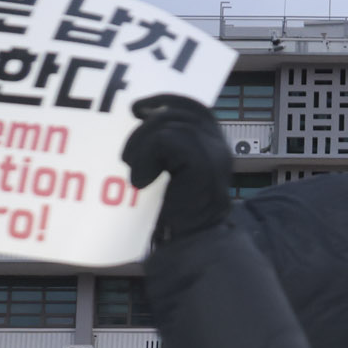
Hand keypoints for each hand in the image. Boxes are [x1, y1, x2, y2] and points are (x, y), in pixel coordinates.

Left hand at [121, 94, 231, 241]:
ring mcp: (214, 153)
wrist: (194, 246)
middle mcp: (219, 146)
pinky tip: (140, 181)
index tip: (138, 108)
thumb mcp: (172, 175)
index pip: (194, 107)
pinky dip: (145, 158)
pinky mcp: (203, 162)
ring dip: (141, 145)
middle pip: (180, 111)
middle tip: (128, 153)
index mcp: (214, 147)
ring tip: (133, 170)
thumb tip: (140, 121)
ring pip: (170, 124)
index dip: (166, 100)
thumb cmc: (178, 218)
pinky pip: (164, 140)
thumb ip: (167, 151)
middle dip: (147, 125)